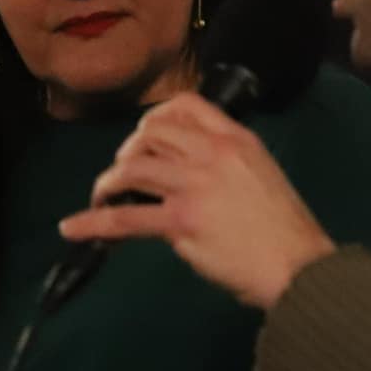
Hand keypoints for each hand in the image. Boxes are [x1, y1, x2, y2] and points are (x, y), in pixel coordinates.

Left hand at [59, 92, 335, 309]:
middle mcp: (212, 152)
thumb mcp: (262, 173)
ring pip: (132, 169)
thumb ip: (225, 162)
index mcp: (235, 138)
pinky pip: (125, 218)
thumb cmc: (284, 227)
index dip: (154, 118)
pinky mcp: (181, 220)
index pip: (185, 105)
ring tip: (102, 198)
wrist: (298, 265)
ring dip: (108, 183)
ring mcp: (194, 185)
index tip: (144, 137)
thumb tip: (184, 172)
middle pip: (150, 134)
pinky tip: (73, 228)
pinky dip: (93, 222)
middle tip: (123, 174)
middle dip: (128, 151)